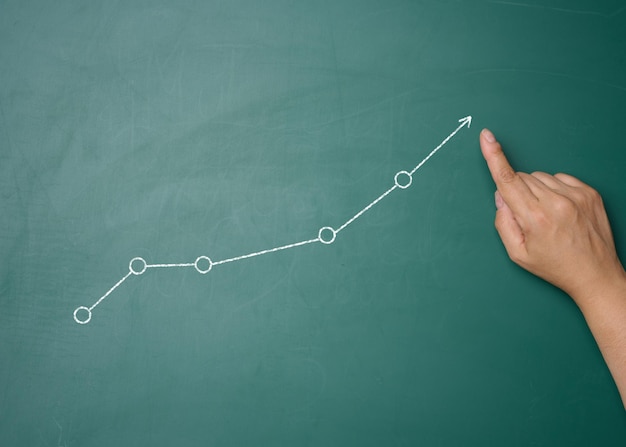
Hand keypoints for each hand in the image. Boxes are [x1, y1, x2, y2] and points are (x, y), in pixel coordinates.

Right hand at [479, 128, 625, 306]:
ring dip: (537, 190)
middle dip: (518, 192)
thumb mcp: (517, 254)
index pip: (507, 180)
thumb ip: (502, 222)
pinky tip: (560, 210)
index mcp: (534, 218)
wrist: (595, 274)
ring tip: (547, 215)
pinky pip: (560, 178)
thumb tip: (501, 195)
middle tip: (529, 217)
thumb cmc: (554, 266)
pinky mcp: (590, 192)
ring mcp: (575, 195)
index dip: (494, 156)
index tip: (486, 137)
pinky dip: (555, 190)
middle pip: (522, 178)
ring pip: (540, 177)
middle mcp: (556, 203)